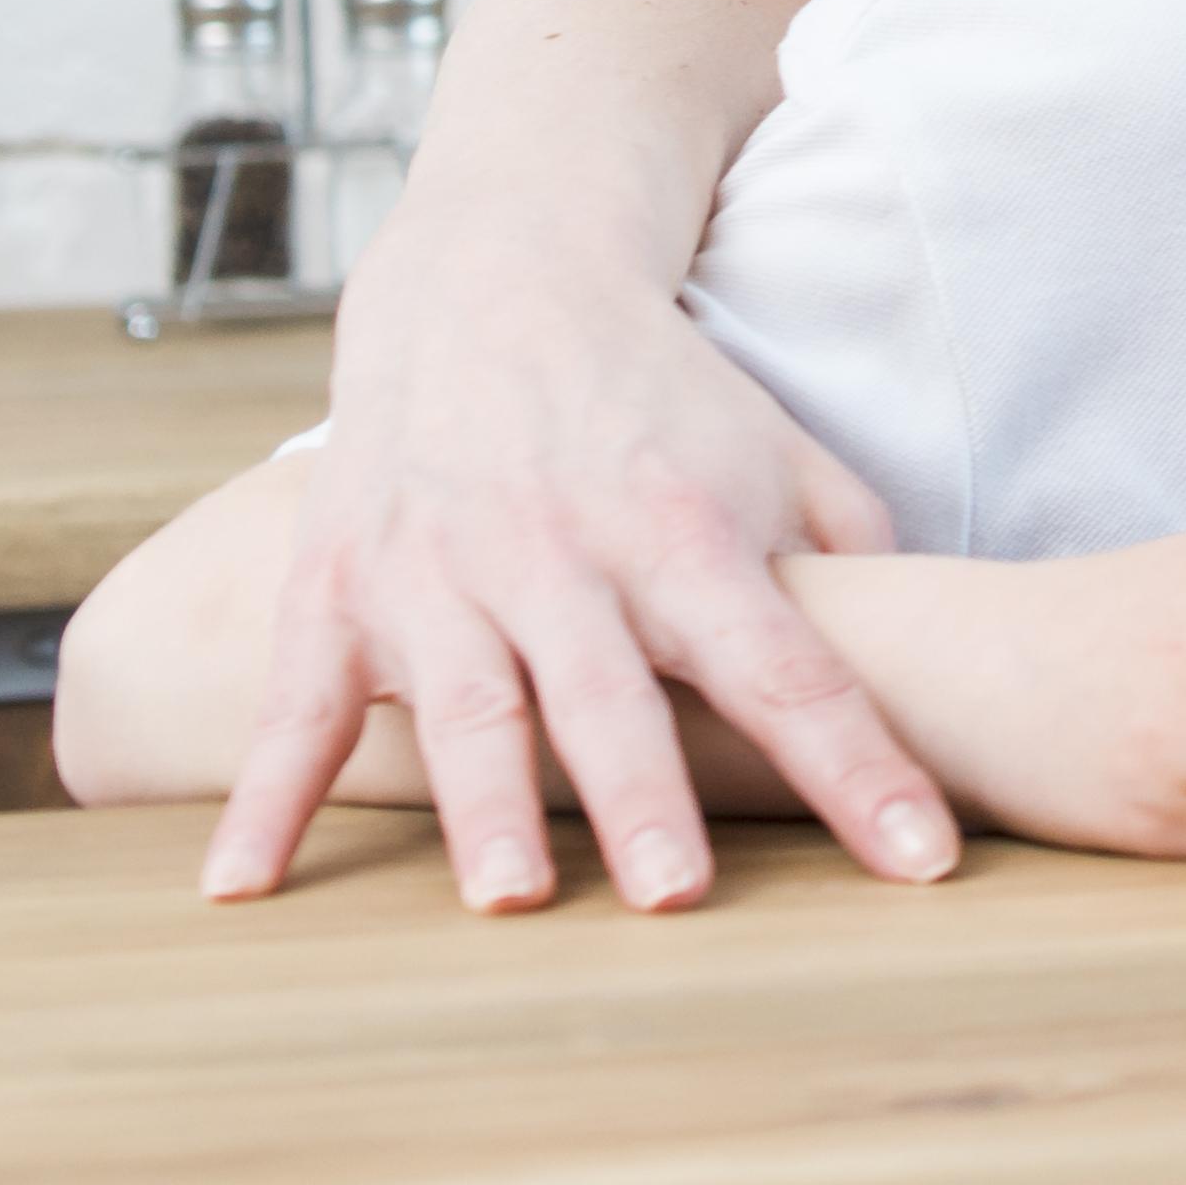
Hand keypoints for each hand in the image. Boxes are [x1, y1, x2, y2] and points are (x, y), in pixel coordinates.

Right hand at [212, 284, 958, 916]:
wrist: (498, 282)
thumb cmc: (663, 400)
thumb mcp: (781, 455)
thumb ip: (855, 554)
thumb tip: (944, 655)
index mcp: (690, 532)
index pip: (794, 670)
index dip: (861, 766)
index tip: (922, 861)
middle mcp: (563, 554)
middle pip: (615, 694)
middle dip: (648, 795)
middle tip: (678, 897)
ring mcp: (440, 572)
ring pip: (466, 705)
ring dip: (482, 807)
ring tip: (507, 902)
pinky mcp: (337, 586)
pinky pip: (293, 704)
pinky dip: (261, 797)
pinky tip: (241, 891)